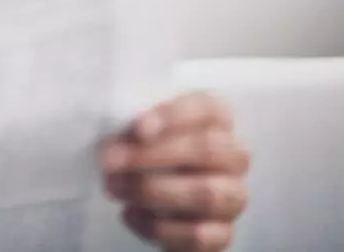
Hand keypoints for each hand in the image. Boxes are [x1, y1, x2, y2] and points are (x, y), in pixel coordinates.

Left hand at [100, 93, 250, 251]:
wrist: (149, 194)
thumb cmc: (142, 148)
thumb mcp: (137, 128)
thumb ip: (133, 125)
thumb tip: (118, 139)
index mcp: (216, 118)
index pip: (206, 108)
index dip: (173, 116)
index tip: (138, 129)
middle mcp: (234, 155)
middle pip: (206, 150)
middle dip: (152, 156)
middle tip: (110, 161)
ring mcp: (233, 195)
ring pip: (206, 194)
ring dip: (153, 191)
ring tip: (115, 187)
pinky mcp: (222, 233)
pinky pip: (199, 235)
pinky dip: (159, 228)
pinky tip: (130, 214)